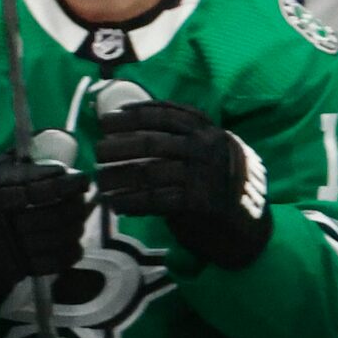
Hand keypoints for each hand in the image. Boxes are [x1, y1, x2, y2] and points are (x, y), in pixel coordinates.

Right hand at [0, 156, 93, 310]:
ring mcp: (11, 249)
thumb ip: (12, 163)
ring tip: (78, 217)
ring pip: (58, 237)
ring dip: (76, 225)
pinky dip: (70, 251)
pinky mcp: (17, 269)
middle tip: (84, 197)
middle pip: (54, 213)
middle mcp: (3, 223)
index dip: (65, 183)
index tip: (80, 179)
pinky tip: (72, 241)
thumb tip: (46, 141)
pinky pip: (54, 261)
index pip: (38, 188)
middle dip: (76, 204)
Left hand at [95, 97, 271, 270]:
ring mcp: (203, 174)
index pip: (165, 115)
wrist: (241, 222)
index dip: (133, 116)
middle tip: (97, 151)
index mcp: (206, 130)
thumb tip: (125, 123)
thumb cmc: (210, 182)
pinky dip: (131, 202)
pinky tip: (115, 205)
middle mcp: (206, 148)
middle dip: (120, 146)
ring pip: (149, 172)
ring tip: (100, 182)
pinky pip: (155, 200)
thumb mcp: (200, 152)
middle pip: (153, 142)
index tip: (106, 120)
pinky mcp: (198, 202)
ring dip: (119, 177)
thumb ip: (174, 137)